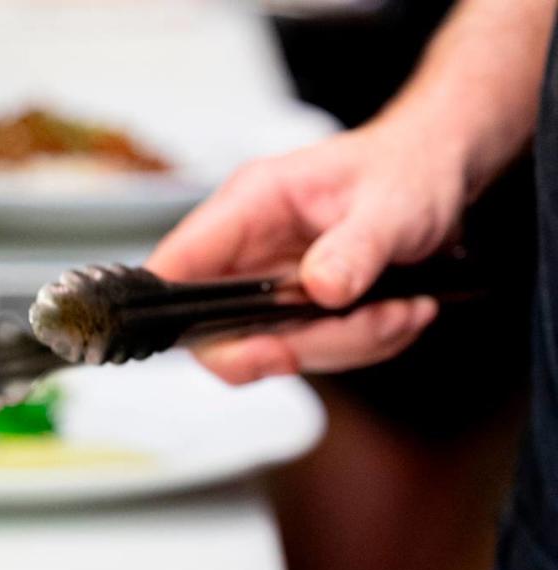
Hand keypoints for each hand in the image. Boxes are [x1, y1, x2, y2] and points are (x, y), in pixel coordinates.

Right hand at [148, 117, 467, 383]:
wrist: (435, 175)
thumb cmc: (406, 170)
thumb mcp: (393, 204)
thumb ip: (357, 247)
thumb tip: (321, 288)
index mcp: (251, 205)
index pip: (179, 265)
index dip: (181, 314)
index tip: (247, 347)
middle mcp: (249, 251)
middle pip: (223, 336)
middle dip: (298, 349)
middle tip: (365, 328)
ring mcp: (269, 287)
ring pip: (276, 353)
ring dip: (347, 346)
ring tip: (400, 309)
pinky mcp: (295, 314)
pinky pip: (313, 355)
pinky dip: (362, 345)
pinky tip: (397, 310)